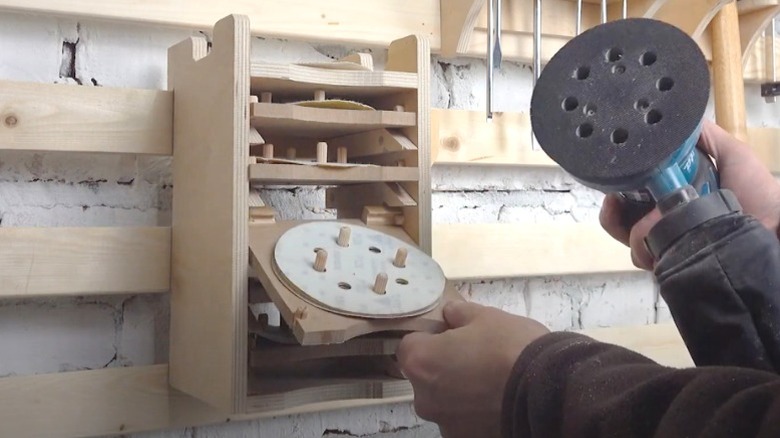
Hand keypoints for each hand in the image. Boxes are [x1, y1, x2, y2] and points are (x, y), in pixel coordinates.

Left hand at [396, 301, 549, 437]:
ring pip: (443, 399)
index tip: (453, 335)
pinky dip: (473, 411)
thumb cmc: (510, 347)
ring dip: (458, 391)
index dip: (431, 338)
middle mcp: (423, 398)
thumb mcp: (486, 316)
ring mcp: (444, 423)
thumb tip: (450, 314)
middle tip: (475, 356)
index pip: (410, 345)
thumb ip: (459, 313)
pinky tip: (497, 400)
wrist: (548, 391)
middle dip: (443, 366)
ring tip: (491, 380)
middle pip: (425, 375)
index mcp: (420, 362)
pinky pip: (462, 418)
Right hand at [600, 120, 779, 269]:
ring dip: (633, 229)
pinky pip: (642, 257)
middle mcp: (670, 225)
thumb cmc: (758, 197)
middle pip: (624, 219)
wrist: (773, 234)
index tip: (614, 180)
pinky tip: (655, 242)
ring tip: (652, 224)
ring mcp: (669, 249)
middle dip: (614, 211)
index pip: (638, 194)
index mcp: (681, 198)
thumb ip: (708, 138)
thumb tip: (677, 118)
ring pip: (630, 239)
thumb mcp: (735, 157)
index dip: (621, 188)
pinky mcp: (671, 268)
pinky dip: (643, 248)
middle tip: (614, 201)